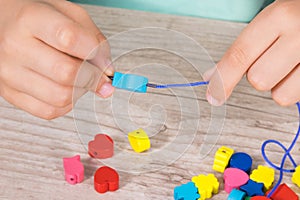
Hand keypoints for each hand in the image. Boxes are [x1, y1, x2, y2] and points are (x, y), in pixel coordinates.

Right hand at [0, 0, 113, 118]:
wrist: (5, 24)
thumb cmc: (39, 19)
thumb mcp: (70, 14)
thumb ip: (95, 40)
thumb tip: (106, 72)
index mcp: (31, 19)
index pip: (70, 39)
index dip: (94, 52)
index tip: (101, 58)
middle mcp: (15, 46)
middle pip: (67, 74)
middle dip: (93, 77)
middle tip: (97, 75)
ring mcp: (9, 73)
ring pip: (60, 97)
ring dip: (80, 91)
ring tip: (78, 79)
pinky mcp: (9, 93)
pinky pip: (49, 111)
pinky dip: (66, 103)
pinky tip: (65, 88)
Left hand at [204, 0, 299, 105]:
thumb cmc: (299, 15)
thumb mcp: (272, 20)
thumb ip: (243, 48)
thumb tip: (212, 76)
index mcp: (280, 16)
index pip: (239, 55)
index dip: (222, 79)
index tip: (213, 95)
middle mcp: (299, 36)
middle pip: (257, 79)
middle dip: (258, 74)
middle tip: (272, 58)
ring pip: (279, 95)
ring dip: (278, 85)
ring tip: (290, 64)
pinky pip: (297, 98)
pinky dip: (294, 89)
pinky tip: (299, 70)